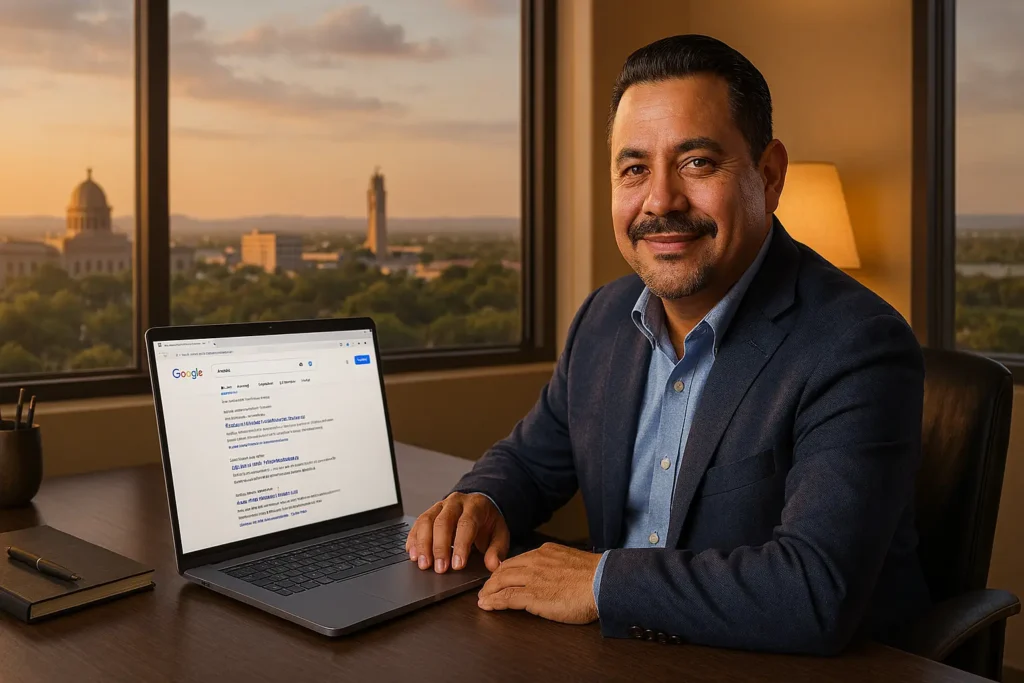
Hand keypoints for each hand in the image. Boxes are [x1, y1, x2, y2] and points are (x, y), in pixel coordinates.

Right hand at [406, 492, 508, 573]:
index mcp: (475, 506)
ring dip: (423, 544)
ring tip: (423, 564)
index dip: (461, 546)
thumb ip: (497, 550)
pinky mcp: (429, 512)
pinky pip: (417, 524)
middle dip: (440, 547)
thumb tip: (493, 565)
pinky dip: (413, 539)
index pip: (466, 524)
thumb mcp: (500, 534)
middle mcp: (455, 503)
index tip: (457, 565)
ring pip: (426, 521)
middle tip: (440, 569)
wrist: (480, 506)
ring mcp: (440, 506)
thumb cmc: (488, 523)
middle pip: (443, 522)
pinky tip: (413, 554)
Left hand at [476, 542, 600, 623]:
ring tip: (483, 599)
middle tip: (485, 589)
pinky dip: (494, 602)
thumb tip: (555, 574)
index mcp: (546, 552)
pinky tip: (487, 605)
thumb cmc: (595, 577)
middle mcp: (536, 561)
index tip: (499, 576)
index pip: (518, 560)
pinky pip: (506, 598)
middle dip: (492, 580)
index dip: (505, 570)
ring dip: (489, 591)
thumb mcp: (572, 562)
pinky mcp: (532, 595)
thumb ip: (558, 565)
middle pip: (505, 569)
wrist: (603, 583)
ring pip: (501, 582)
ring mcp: (533, 577)